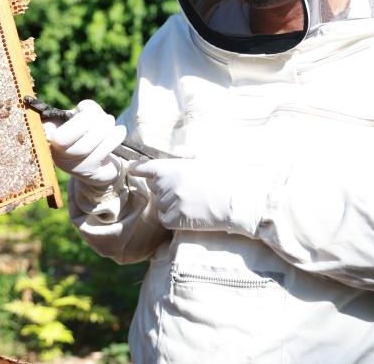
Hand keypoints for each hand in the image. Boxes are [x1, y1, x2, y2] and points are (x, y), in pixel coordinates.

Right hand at [43, 100, 126, 186]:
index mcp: (49, 136)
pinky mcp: (88, 172)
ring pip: (84, 146)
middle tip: (103, 116)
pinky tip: (119, 131)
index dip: (48, 123)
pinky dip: (113, 138)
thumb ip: (84, 110)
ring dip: (103, 128)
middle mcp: (55, 154)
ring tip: (110, 121)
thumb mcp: (84, 118)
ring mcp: (71, 166)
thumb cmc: (91, 135)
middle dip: (87, 121)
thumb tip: (84, 109)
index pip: (41, 130)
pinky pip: (100, 153)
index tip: (75, 111)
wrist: (102, 165)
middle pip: (63, 138)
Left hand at [129, 159, 276, 236]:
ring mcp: (171, 203)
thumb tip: (174, 153)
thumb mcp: (206, 157)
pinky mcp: (177, 220)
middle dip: (163, 187)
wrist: (239, 200)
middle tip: (185, 187)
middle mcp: (167, 185)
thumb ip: (185, 155)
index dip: (138, 169)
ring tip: (192, 200)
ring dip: (170, 204)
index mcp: (172, 167)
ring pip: (160, 205)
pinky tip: (190, 213)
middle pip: (153, 187)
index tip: (134, 169)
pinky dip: (173, 218)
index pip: (144, 168)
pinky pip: (165, 219)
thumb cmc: (225, 176)